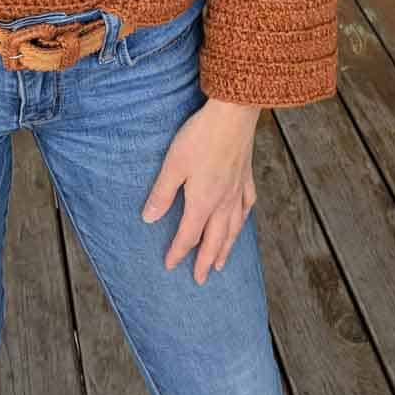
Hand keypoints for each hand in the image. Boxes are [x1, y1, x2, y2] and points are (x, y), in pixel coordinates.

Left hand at [141, 98, 261, 284]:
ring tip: (221, 263)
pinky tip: (241, 221)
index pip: (188, 235)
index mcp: (203, 202)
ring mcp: (238, 190)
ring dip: (225, 248)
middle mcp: (223, 202)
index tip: (170, 265)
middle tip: (201, 279)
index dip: (178, 252)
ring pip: (233, 228)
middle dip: (205, 261)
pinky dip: (242, 220)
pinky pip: (246, 206)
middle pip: (214, 239)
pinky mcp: (246, 176)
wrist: (233, 115)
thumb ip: (162, 193)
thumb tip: (148, 218)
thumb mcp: (173, 165)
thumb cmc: (200, 137)